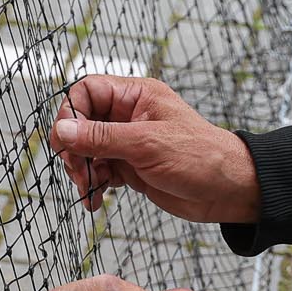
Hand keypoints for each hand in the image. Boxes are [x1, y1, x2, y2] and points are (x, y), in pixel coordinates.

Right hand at [50, 75, 260, 223]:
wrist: (228, 191)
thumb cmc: (201, 157)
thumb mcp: (147, 144)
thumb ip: (102, 137)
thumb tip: (63, 130)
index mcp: (137, 96)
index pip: (88, 91)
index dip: (72, 112)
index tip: (67, 140)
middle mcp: (129, 116)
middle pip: (82, 123)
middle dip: (74, 148)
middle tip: (78, 170)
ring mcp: (129, 142)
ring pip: (87, 150)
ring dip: (82, 170)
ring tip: (89, 189)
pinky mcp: (130, 166)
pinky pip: (99, 170)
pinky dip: (93, 185)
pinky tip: (96, 200)